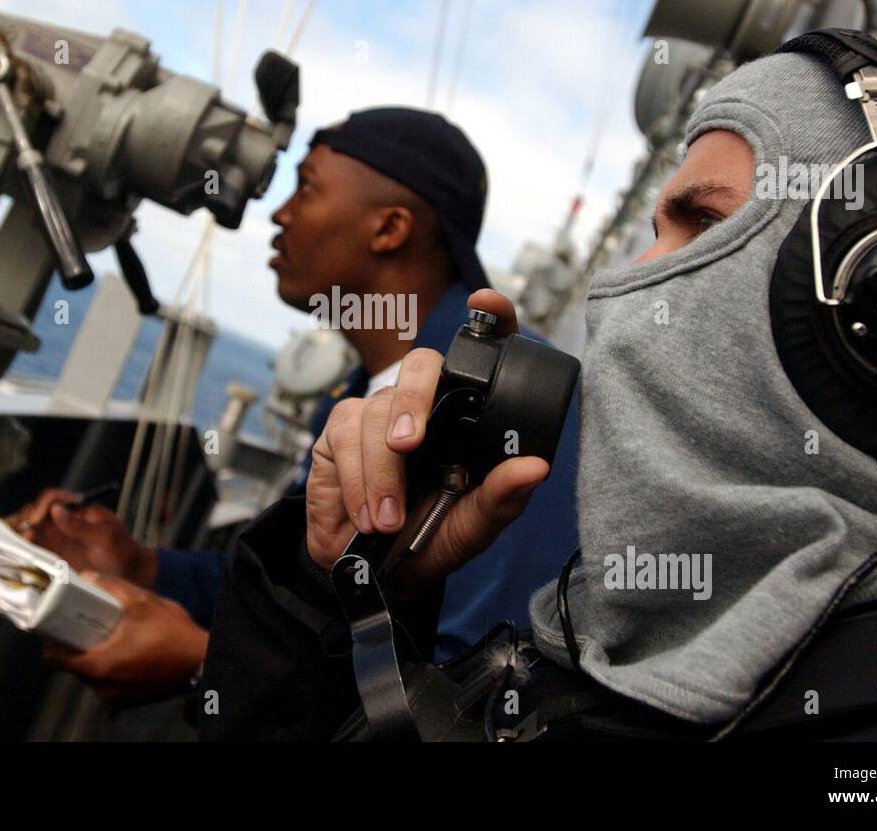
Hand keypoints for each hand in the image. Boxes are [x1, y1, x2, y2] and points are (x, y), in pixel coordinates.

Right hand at [7, 489, 154, 588]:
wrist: (128, 573)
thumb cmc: (122, 550)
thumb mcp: (105, 536)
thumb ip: (80, 525)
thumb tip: (56, 510)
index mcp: (77, 509)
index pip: (52, 499)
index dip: (42, 506)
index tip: (37, 520)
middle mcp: (62, 521)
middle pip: (34, 512)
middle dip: (22, 519)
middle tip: (17, 533)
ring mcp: (55, 538)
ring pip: (27, 530)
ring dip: (15, 533)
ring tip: (6, 541)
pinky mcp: (51, 555)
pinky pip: (31, 549)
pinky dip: (19, 549)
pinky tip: (11, 553)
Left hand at [42, 574, 208, 703]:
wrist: (203, 660)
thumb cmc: (174, 634)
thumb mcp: (142, 601)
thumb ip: (111, 587)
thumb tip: (88, 577)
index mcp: (99, 665)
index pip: (54, 658)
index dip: (50, 639)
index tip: (55, 623)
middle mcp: (103, 687)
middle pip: (73, 665)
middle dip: (75, 644)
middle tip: (83, 622)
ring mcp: (117, 695)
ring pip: (91, 674)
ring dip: (94, 654)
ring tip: (108, 633)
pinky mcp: (130, 698)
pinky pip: (109, 681)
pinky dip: (111, 665)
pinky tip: (126, 647)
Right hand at [305, 289, 549, 585]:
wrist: (374, 571)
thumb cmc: (432, 538)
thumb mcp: (474, 526)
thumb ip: (501, 498)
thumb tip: (536, 468)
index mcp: (468, 414)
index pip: (483, 352)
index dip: (489, 320)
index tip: (486, 304)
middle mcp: (425, 403)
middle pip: (420, 365)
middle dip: (413, 401)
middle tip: (411, 445)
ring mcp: (381, 412)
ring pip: (377, 412)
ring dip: (381, 473)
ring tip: (389, 521)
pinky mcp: (340, 430)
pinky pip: (345, 435)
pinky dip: (356, 479)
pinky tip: (367, 514)